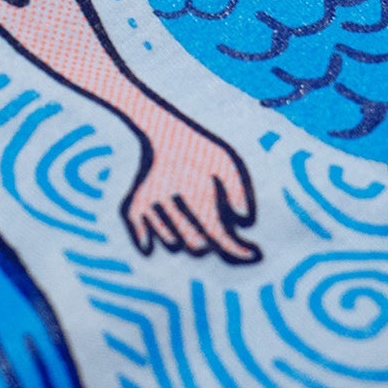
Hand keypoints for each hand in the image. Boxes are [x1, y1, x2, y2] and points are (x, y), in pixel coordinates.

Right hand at [122, 122, 259, 263]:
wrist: (165, 131)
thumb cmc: (201, 150)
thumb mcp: (227, 162)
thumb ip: (239, 192)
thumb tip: (244, 222)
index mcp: (196, 191)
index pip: (218, 234)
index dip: (236, 250)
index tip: (252, 255)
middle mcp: (172, 201)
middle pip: (196, 246)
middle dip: (209, 242)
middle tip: (212, 226)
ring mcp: (151, 205)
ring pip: (172, 244)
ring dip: (183, 238)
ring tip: (188, 217)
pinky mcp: (134, 206)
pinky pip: (143, 240)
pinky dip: (150, 242)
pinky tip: (155, 241)